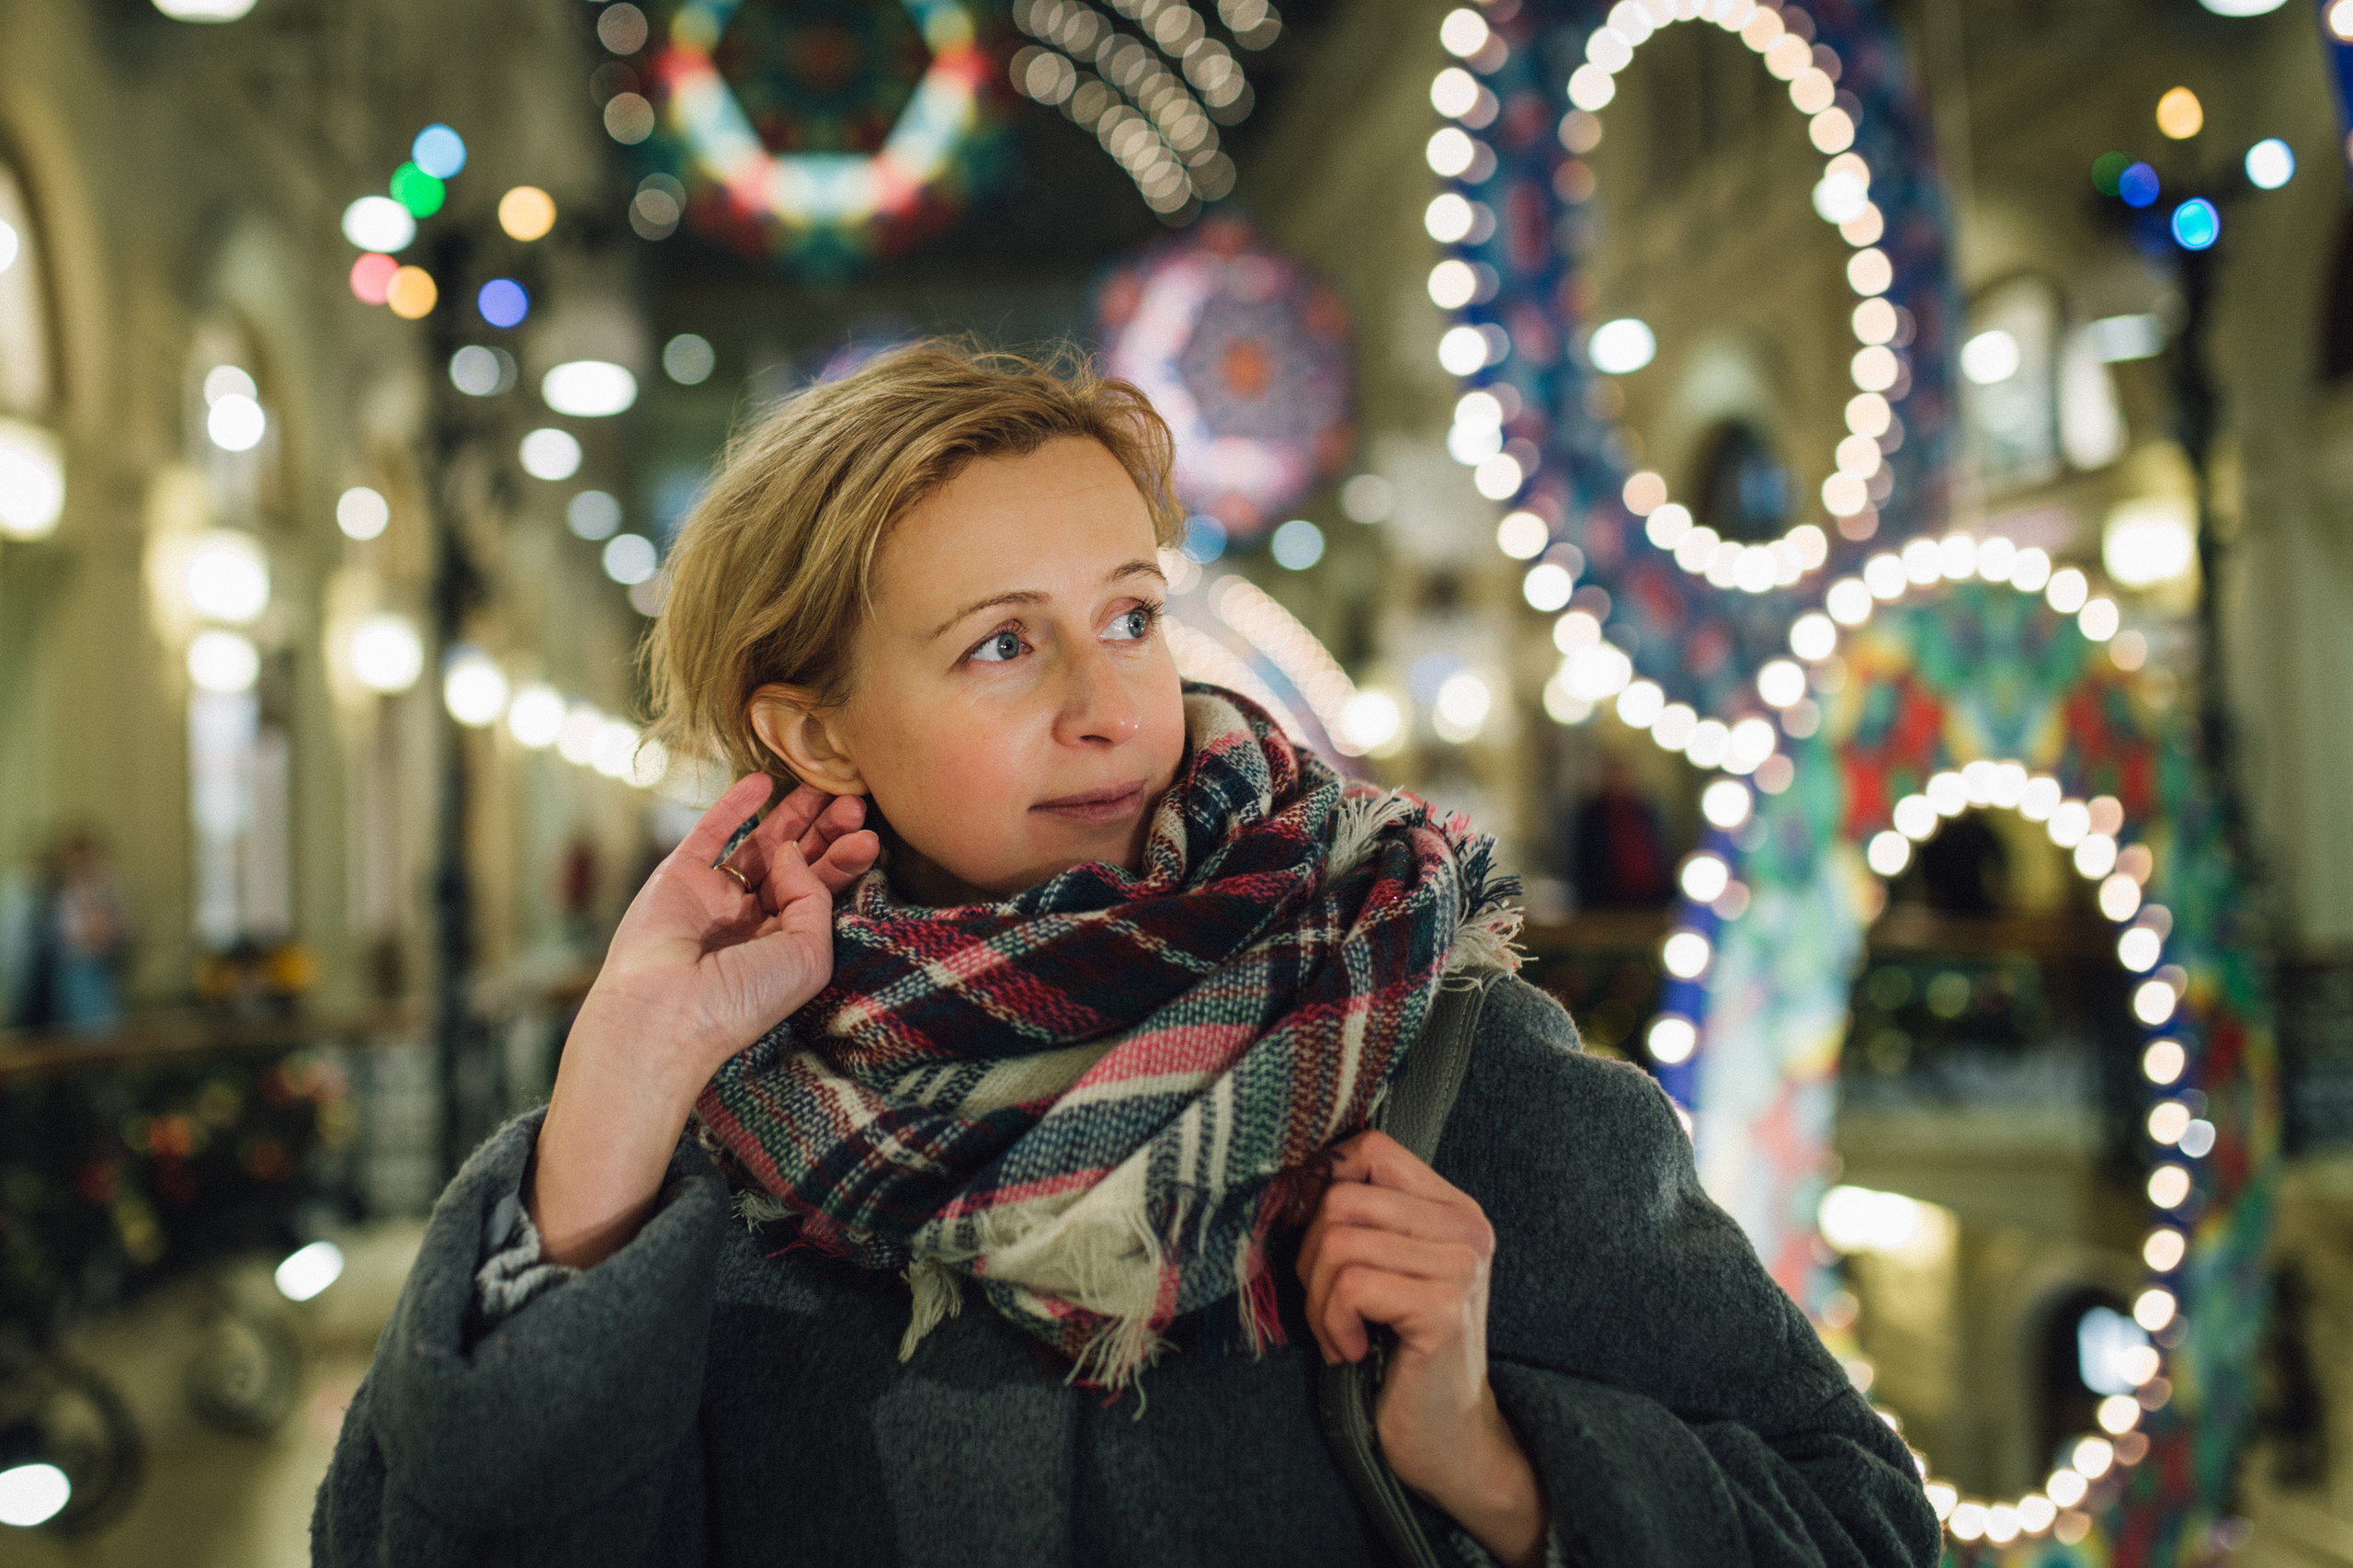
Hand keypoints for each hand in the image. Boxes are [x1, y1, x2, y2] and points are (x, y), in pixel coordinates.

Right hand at [530, 774, 877, 1268]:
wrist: (666, 1011)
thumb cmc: (743, 999)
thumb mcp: (808, 954)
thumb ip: (813, 896)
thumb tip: (791, 850)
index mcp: (782, 946)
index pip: (819, 894)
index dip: (843, 863)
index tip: (867, 835)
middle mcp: (749, 921)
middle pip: (794, 864)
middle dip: (824, 832)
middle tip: (852, 800)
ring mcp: (712, 898)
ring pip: (758, 845)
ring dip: (790, 815)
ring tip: (821, 785)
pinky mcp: (678, 878)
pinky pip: (711, 833)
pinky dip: (735, 806)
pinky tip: (763, 782)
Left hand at [1297, 1130, 1548, 1567]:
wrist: (1448, 1437)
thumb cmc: (1404, 1354)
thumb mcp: (1387, 1271)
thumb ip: (1363, 1220)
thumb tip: (1295, 1177)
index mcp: (1454, 1209)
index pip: (1371, 1149)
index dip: (1325, 1187)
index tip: (1319, 1242)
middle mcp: (1467, 1228)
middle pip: (1343, 1198)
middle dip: (1313, 1258)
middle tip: (1330, 1307)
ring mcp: (1460, 1266)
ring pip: (1339, 1243)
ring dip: (1320, 1300)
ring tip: (1343, 1333)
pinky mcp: (1444, 1308)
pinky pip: (1350, 1287)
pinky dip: (1334, 1326)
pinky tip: (1357, 1351)